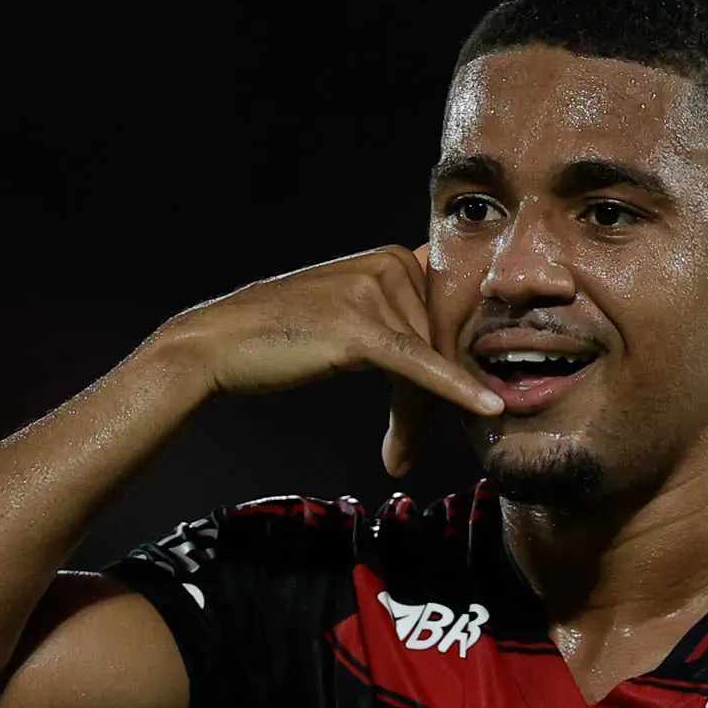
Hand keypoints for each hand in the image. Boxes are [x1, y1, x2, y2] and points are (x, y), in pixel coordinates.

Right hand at [144, 245, 497, 474]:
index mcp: (396, 257)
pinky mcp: (362, 328)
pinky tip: (489, 408)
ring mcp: (376, 292)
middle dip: (435, 398)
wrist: (219, 342)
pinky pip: (420, 365)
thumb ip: (398, 314)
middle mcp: (391, 264)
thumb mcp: (352, 310)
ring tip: (399, 449)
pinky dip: (454, 390)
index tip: (462, 403)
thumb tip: (450, 349)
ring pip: (431, 363)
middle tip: (408, 444)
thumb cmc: (283, 335)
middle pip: (443, 342)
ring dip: (419, 415)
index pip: (448, 317)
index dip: (454, 364)